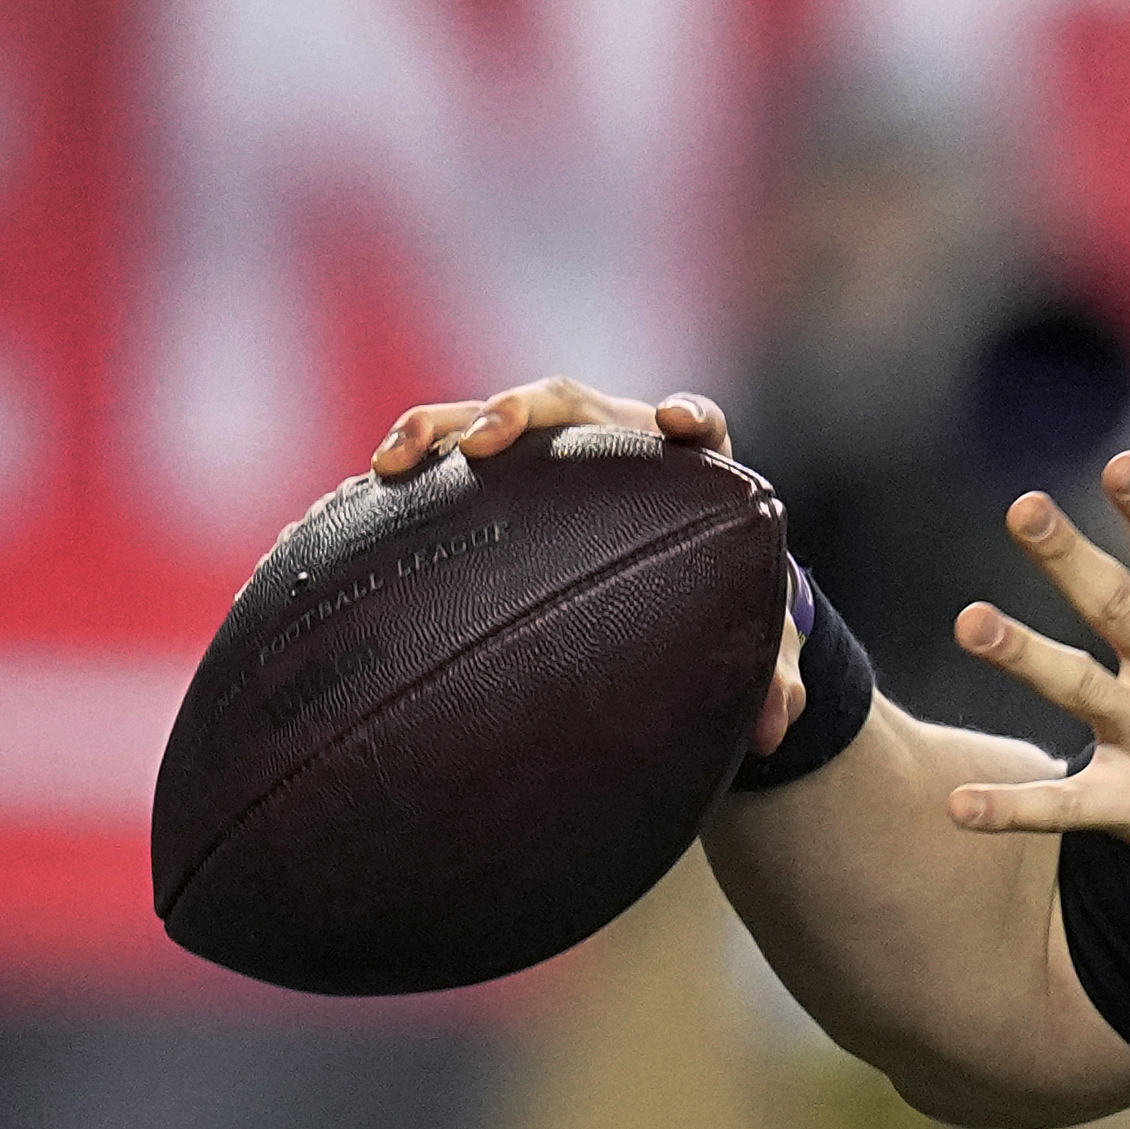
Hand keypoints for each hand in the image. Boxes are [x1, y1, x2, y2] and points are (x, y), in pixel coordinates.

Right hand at [369, 378, 807, 754]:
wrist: (663, 596)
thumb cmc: (711, 611)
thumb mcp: (746, 650)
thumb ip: (771, 680)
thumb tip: (778, 725)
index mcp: (685, 468)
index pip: (697, 424)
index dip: (689, 417)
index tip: (673, 421)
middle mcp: (613, 443)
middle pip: (571, 403)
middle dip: (525, 410)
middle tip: (488, 437)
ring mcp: (550, 454)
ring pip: (492, 420)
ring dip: (441, 427)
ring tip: (392, 460)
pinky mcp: (499, 481)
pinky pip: (446, 466)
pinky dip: (407, 473)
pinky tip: (351, 504)